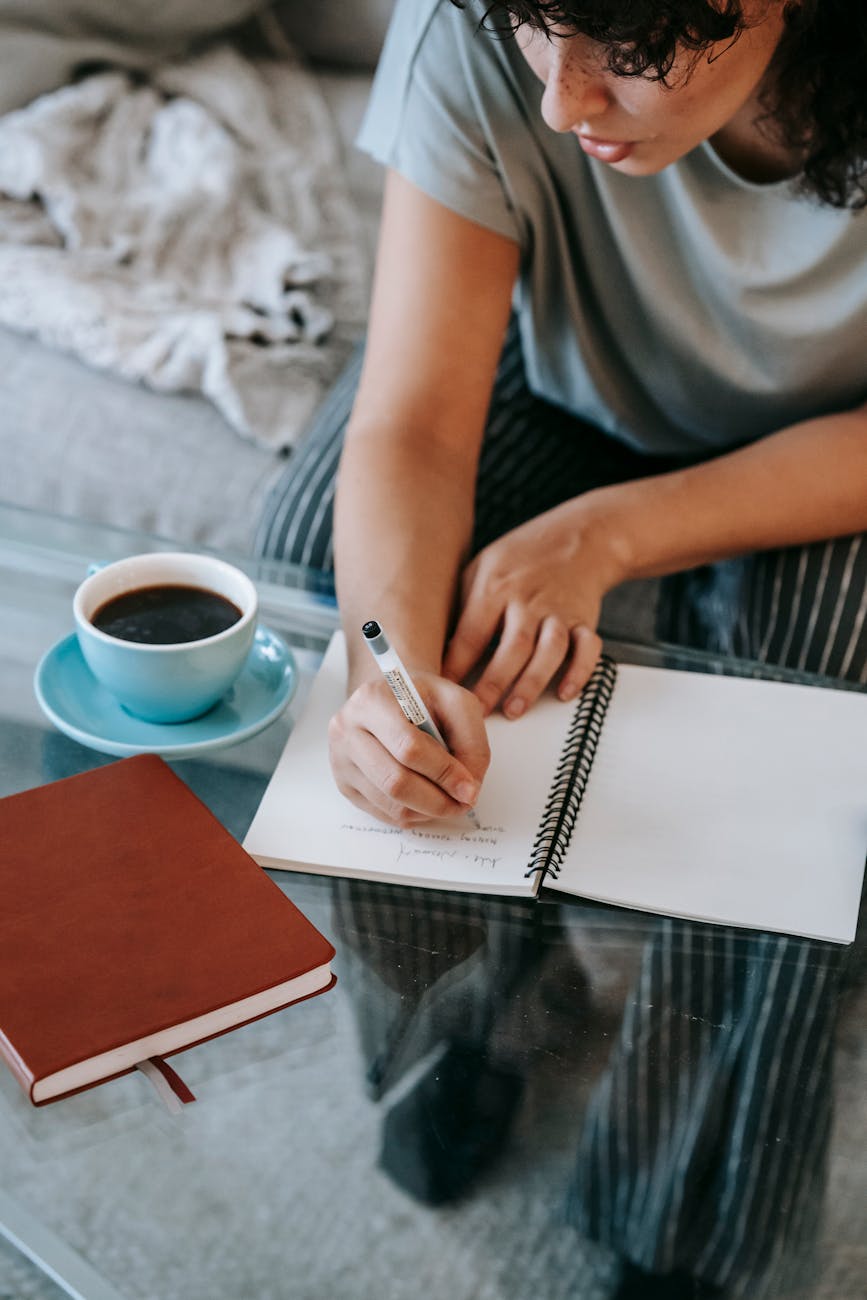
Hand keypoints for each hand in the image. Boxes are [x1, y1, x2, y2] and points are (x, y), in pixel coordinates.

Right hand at [328, 671, 490, 825]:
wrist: (392, 698)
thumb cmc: (425, 700)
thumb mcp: (458, 704)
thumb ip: (472, 743)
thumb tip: (468, 791)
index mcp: (372, 700)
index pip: (409, 748)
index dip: (444, 773)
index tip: (470, 789)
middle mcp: (347, 729)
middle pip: (395, 782)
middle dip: (437, 800)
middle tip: (463, 803)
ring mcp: (340, 759)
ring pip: (389, 803)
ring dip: (428, 811)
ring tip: (449, 801)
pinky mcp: (343, 783)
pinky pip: (382, 813)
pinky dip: (412, 814)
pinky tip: (426, 801)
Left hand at [443, 498, 623, 716]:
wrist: (579, 536)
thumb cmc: (521, 557)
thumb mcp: (480, 568)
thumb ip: (461, 605)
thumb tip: (435, 646)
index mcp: (496, 588)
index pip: (472, 632)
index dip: (456, 664)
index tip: (441, 690)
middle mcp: (528, 601)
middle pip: (512, 646)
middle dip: (493, 682)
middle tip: (476, 712)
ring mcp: (559, 612)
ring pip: (549, 650)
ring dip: (532, 682)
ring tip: (514, 709)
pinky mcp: (585, 620)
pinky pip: (587, 648)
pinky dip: (579, 671)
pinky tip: (565, 693)